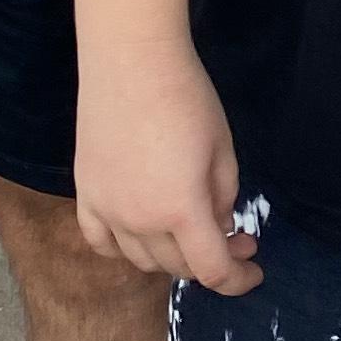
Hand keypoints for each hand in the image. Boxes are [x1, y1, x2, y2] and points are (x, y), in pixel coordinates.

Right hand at [71, 35, 262, 291]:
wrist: (131, 60)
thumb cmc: (187, 98)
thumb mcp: (222, 150)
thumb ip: (223, 198)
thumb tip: (218, 228)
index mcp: (181, 210)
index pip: (212, 271)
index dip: (238, 280)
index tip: (255, 270)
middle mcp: (140, 221)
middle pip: (178, 267)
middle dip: (212, 261)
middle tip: (236, 238)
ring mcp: (107, 210)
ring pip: (141, 260)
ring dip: (172, 257)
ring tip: (191, 231)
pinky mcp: (85, 193)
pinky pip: (100, 242)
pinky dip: (124, 250)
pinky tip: (142, 235)